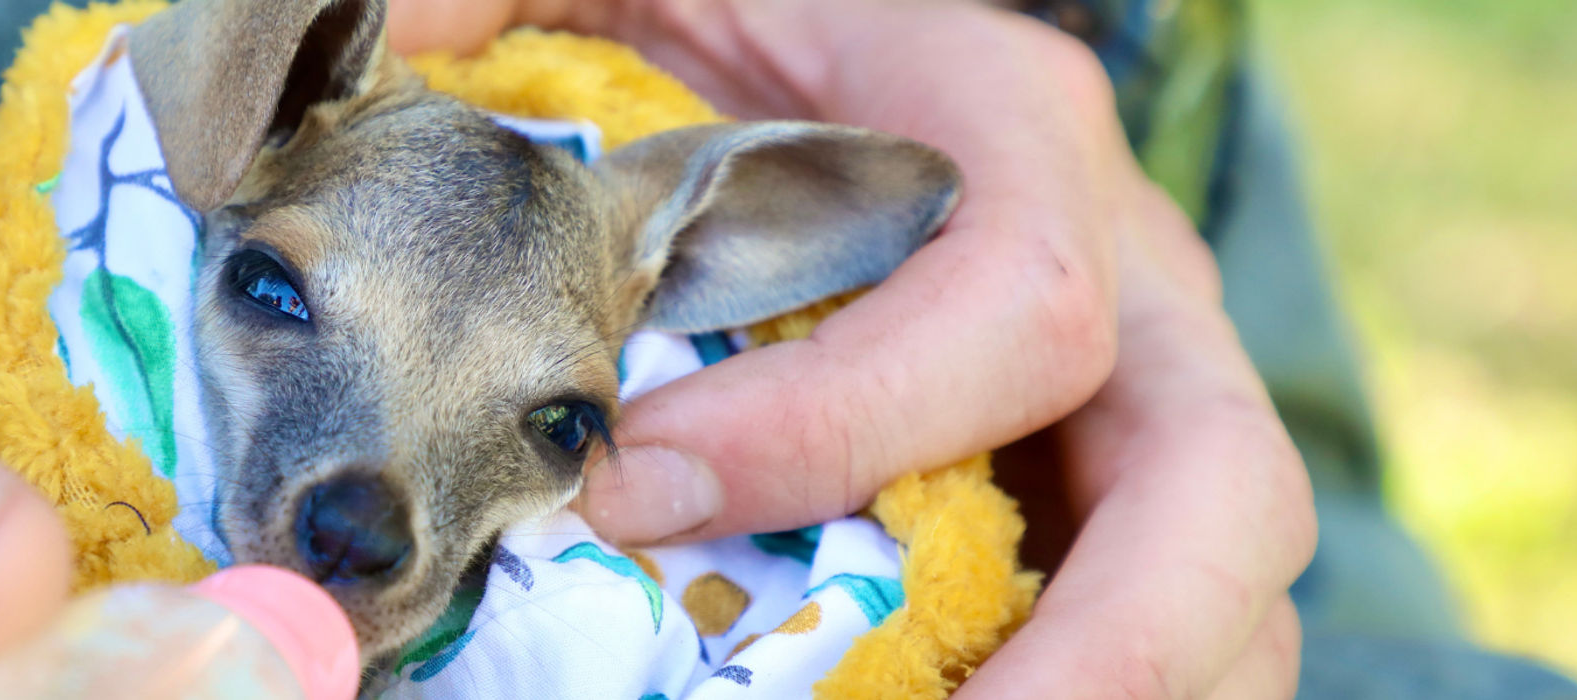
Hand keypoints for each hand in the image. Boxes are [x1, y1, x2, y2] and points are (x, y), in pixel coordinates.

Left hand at [392, 1, 1314, 697]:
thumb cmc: (751, 19)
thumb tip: (341, 68)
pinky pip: (1163, 629)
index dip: (835, 424)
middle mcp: (1132, 281)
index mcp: (1015, 138)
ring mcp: (1144, 400)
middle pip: (1220, 488)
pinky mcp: (1111, 489)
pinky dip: (1078, 699)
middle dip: (1107, 649)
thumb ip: (516, 4)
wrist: (867, 43)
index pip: (1010, 306)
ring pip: (1234, 594)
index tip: (633, 488)